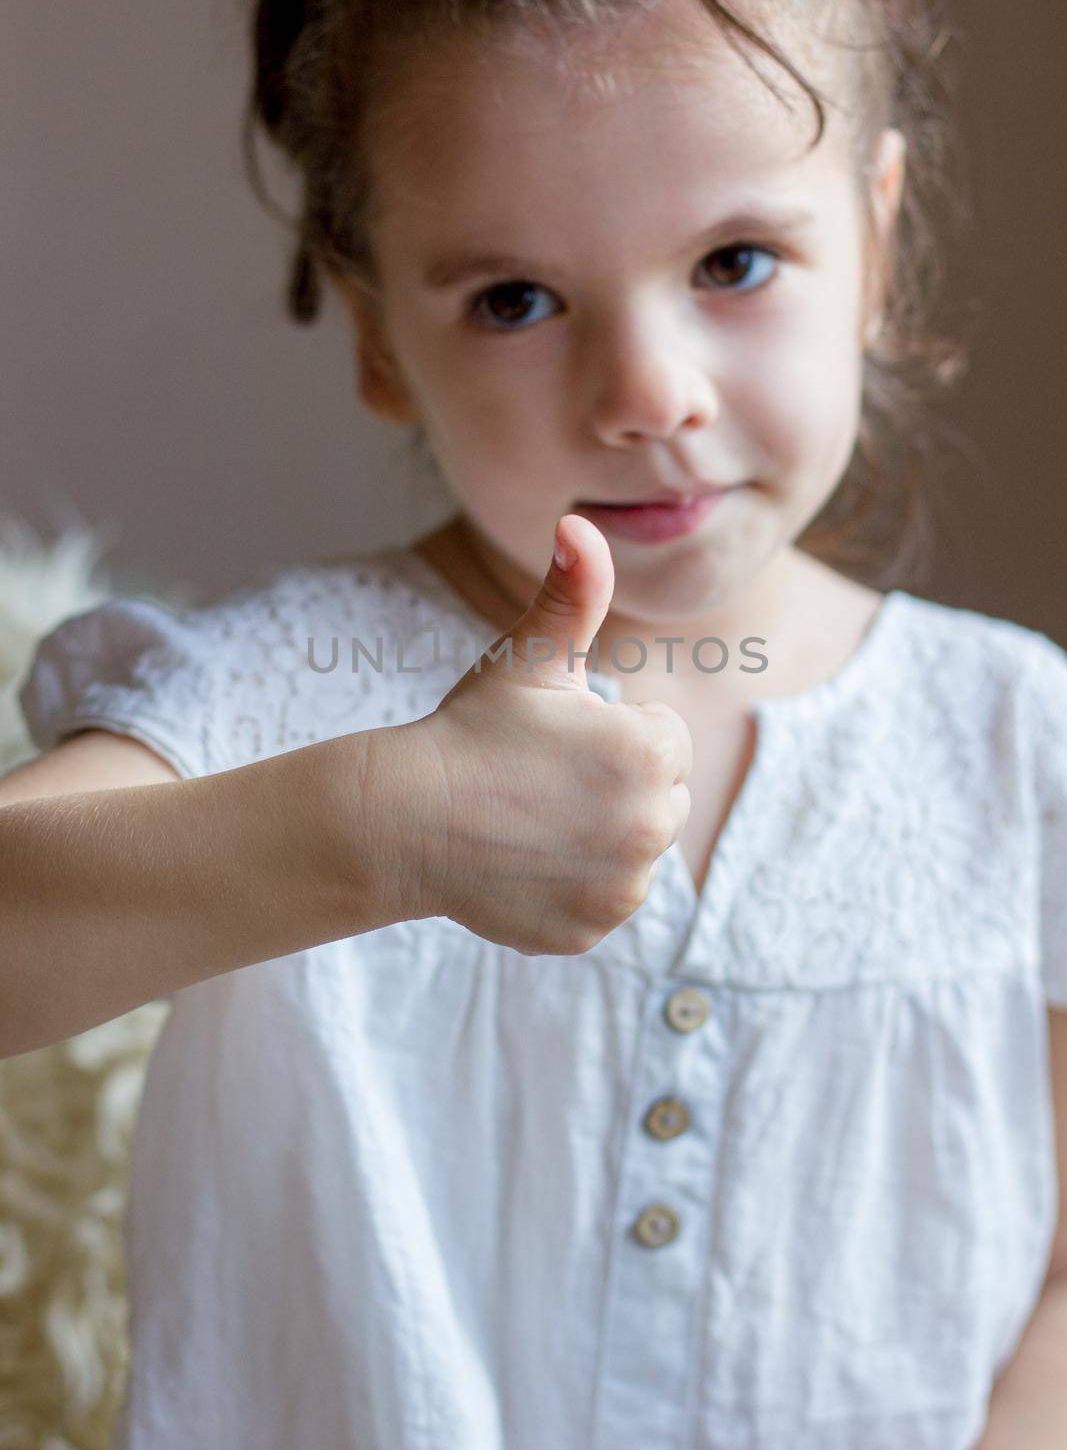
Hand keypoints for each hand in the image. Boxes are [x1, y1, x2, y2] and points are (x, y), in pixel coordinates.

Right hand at [411, 513, 692, 955]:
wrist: (405, 820)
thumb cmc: (469, 730)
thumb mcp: (526, 659)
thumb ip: (570, 593)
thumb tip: (579, 521)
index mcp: (650, 752)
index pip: (663, 738)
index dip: (611, 731)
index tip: (559, 738)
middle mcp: (651, 825)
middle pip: (659, 797)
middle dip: (614, 785)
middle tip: (542, 780)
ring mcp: (622, 888)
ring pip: (634, 851)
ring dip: (600, 837)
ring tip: (533, 820)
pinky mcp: (594, 930)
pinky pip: (604, 901)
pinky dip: (575, 888)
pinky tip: (525, 863)